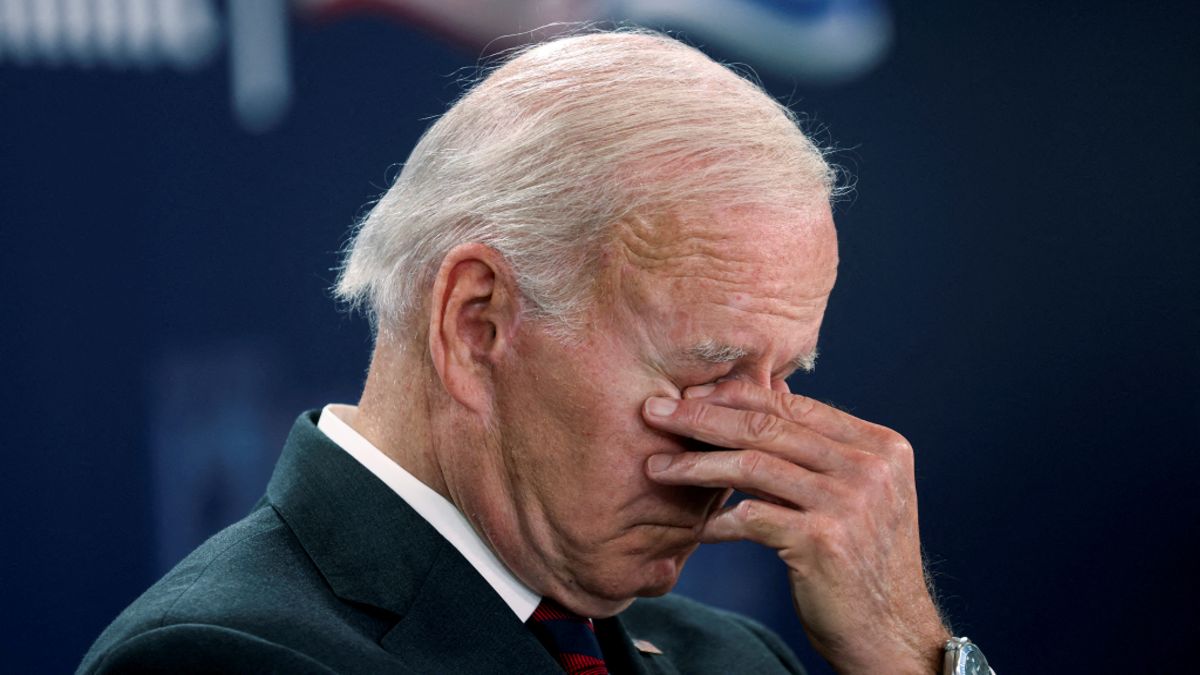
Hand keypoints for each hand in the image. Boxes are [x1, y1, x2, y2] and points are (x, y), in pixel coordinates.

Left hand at [642, 379, 948, 674]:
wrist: (892, 632)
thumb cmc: (862, 560)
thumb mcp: (855, 493)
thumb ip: (818, 447)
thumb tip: (773, 389)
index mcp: (878, 446)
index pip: (795, 405)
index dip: (736, 395)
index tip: (689, 395)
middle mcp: (868, 467)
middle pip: (768, 427)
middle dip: (702, 417)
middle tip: (655, 413)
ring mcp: (848, 503)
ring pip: (752, 465)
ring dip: (695, 465)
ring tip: (657, 467)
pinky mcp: (823, 542)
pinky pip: (751, 518)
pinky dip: (718, 521)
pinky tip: (700, 528)